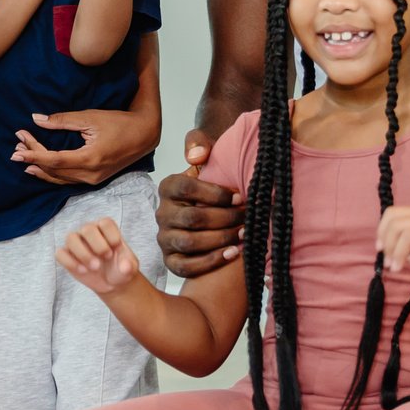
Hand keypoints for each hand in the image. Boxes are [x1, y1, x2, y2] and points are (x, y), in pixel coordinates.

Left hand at [13, 105, 157, 185]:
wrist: (143, 135)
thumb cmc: (119, 123)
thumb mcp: (90, 117)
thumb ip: (62, 120)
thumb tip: (37, 119)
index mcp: (90, 159)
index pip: (54, 160)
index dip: (34, 155)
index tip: (17, 150)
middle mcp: (90, 174)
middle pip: (54, 170)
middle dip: (33, 159)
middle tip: (15, 147)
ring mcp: (93, 180)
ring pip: (60, 178)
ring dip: (40, 168)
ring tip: (23, 159)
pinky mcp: (94, 180)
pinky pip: (68, 180)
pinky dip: (52, 174)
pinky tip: (40, 169)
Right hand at [57, 217, 145, 298]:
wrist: (112, 282)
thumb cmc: (121, 268)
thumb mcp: (130, 268)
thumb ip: (129, 266)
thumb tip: (124, 266)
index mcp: (106, 228)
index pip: (105, 222)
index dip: (111, 236)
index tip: (116, 249)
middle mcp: (89, 231)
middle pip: (87, 228)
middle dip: (98, 246)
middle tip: (107, 258)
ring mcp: (76, 242)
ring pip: (70, 238)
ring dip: (83, 254)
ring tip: (95, 268)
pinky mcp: (66, 255)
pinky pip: (60, 253)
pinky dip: (70, 263)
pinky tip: (83, 271)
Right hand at [157, 131, 244, 275]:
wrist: (214, 205)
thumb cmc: (214, 181)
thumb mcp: (207, 154)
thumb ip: (199, 144)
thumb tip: (196, 156)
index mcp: (168, 187)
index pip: (185, 188)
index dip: (214, 193)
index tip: (240, 197)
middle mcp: (162, 213)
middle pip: (191, 218)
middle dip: (224, 218)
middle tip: (248, 217)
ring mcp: (165, 238)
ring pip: (190, 242)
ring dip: (221, 239)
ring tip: (245, 234)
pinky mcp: (171, 260)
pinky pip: (187, 266)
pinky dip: (211, 261)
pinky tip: (233, 253)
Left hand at [378, 205, 409, 297]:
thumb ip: (399, 242)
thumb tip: (380, 244)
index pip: (392, 213)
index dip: (381, 231)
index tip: (380, 249)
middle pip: (397, 224)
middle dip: (388, 245)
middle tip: (389, 263)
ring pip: (408, 234)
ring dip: (398, 254)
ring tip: (397, 268)